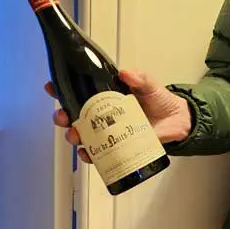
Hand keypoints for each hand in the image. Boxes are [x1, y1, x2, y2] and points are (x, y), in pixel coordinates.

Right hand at [46, 69, 192, 163]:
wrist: (177, 121)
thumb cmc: (160, 101)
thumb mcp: (150, 86)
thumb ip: (140, 78)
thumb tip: (126, 73)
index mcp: (107, 97)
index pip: (80, 91)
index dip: (63, 90)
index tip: (51, 87)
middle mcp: (103, 115)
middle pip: (74, 116)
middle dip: (62, 116)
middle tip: (63, 116)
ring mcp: (108, 132)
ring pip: (82, 135)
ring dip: (73, 136)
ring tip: (76, 135)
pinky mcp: (116, 147)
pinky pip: (97, 154)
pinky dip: (89, 155)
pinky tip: (87, 153)